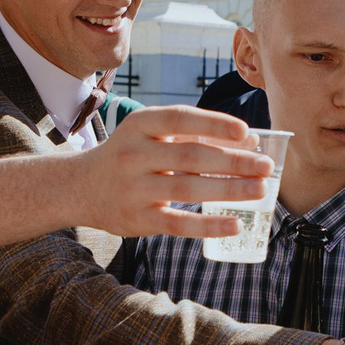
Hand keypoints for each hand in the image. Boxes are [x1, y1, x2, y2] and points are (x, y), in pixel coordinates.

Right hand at [74, 106, 272, 238]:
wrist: (78, 188)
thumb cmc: (128, 156)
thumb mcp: (149, 135)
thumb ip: (192, 135)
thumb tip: (248, 141)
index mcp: (138, 125)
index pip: (180, 119)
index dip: (214, 124)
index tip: (246, 132)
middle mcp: (134, 154)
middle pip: (190, 156)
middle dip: (233, 161)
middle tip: (266, 166)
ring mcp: (134, 188)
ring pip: (187, 188)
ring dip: (228, 190)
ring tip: (260, 190)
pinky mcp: (138, 220)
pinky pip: (177, 223)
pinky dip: (208, 225)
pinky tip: (235, 224)